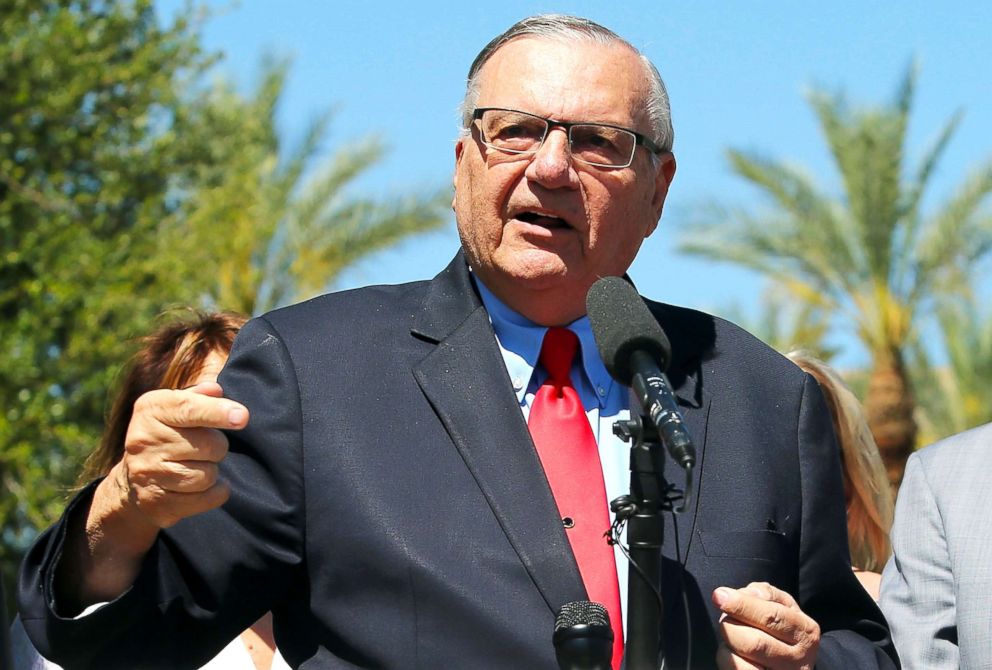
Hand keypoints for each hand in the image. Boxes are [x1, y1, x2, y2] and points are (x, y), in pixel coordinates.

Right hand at [106, 382, 247, 528]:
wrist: (133, 480)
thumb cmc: (168, 434)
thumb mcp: (176, 407)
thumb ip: (199, 397)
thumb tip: (216, 390)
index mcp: (150, 409)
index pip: (189, 408)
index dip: (219, 412)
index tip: (242, 417)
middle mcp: (143, 440)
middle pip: (209, 445)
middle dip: (218, 446)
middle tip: (208, 447)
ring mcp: (147, 473)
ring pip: (207, 475)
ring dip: (213, 471)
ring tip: (199, 465)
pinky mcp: (156, 503)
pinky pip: (207, 499)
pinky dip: (215, 492)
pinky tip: (203, 485)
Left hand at [712, 582, 819, 669]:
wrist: (790, 661)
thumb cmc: (781, 626)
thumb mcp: (782, 604)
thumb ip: (765, 593)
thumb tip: (742, 595)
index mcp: (805, 632)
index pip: (772, 617)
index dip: (742, 605)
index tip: (719, 595)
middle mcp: (799, 660)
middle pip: (754, 642)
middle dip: (731, 625)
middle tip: (727, 618)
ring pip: (741, 661)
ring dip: (727, 642)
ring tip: (733, 635)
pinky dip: (726, 657)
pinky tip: (734, 651)